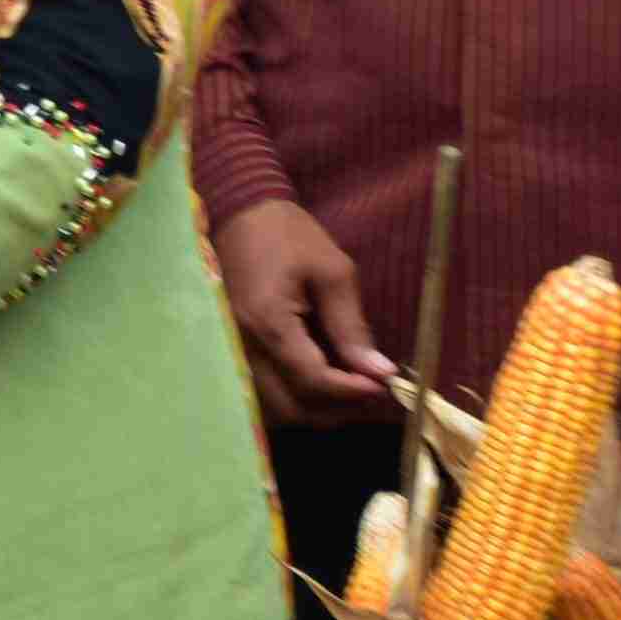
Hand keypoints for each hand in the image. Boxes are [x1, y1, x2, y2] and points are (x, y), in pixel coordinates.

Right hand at [216, 199, 393, 423]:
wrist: (241, 213)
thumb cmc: (289, 236)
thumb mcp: (332, 272)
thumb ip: (351, 325)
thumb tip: (378, 370)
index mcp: (270, 323)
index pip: (313, 379)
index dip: (352, 389)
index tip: (384, 384)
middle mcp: (245, 344)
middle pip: (289, 405)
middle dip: (333, 407)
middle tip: (368, 389)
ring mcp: (236, 348)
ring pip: (273, 404)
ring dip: (313, 406)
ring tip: (348, 386)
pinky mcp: (236, 346)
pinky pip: (264, 388)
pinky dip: (293, 394)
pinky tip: (319, 378)